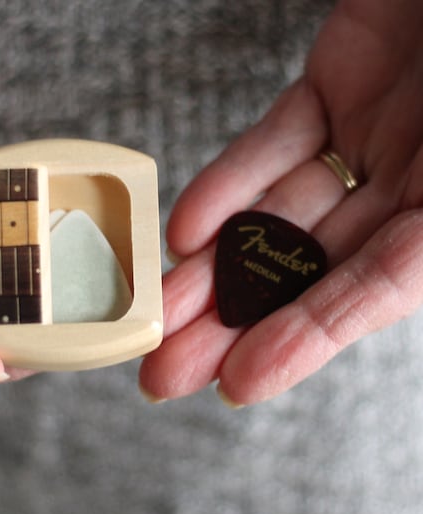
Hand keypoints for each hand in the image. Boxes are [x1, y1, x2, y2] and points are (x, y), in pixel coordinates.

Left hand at [140, 0, 422, 405]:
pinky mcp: (337, 88)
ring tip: (157, 312)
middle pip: (309, 268)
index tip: (236, 384)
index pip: (373, 292)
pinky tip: (187, 227)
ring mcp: (375, 138)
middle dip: (232, 322)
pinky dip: (230, 183)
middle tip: (163, 373)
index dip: (305, 340)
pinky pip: (276, 143)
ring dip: (213, 267)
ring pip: (277, 217)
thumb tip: (393, 273)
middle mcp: (419, 187)